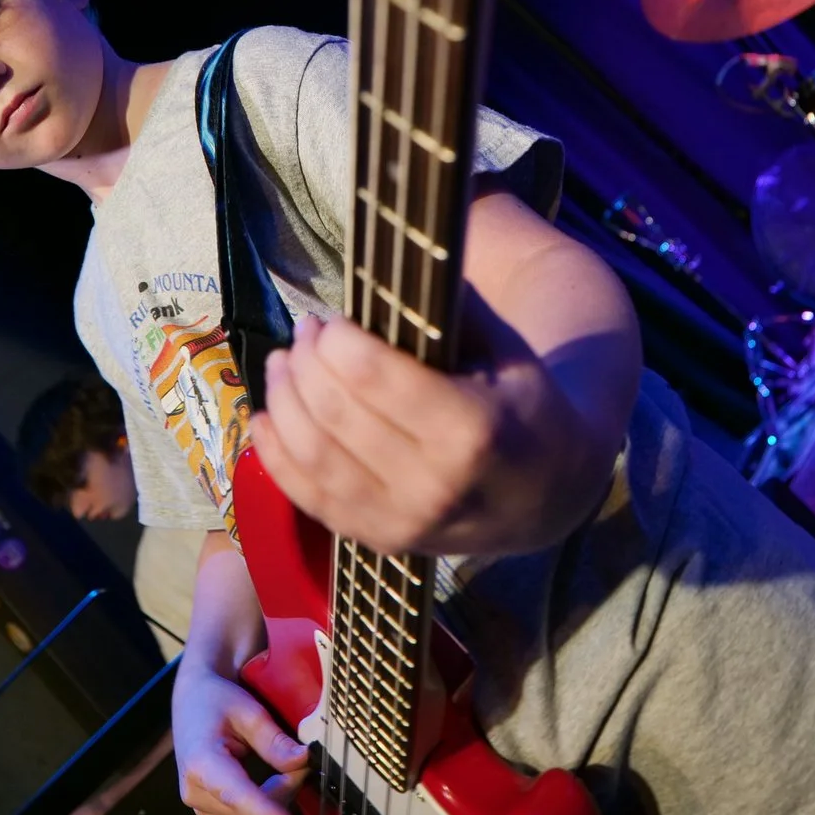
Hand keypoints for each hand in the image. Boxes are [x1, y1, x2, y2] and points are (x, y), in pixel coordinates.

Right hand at [170, 665, 307, 814]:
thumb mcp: (249, 711)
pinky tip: (271, 785)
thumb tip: (303, 761)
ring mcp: (199, 805)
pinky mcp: (207, 811)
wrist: (191, 701)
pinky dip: (263, 811)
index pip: (235, 796)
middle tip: (299, 767)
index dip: (263, 814)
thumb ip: (274, 740)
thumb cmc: (216, 701)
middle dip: (281, 798)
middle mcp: (195, 791)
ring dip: (274, 807)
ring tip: (285, 774)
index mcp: (201, 762)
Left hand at [250, 304, 576, 555]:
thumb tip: (386, 272)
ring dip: (285, 401)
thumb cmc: (523, 407)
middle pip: (337, 413)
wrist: (548, 496)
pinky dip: (276, 456)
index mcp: (472, 430)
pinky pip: (310, 499)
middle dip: (307, 362)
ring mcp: (403, 523)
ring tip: (282, 363)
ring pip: (315, 456)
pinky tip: (266, 418)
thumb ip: (450, 312)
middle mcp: (434, 485)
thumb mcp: (507, 350)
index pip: (374, 377)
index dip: (338, 340)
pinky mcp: (379, 542)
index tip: (332, 319)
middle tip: (304, 332)